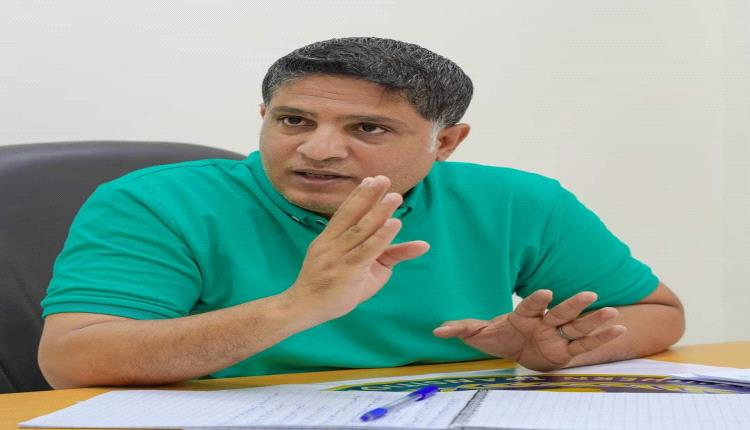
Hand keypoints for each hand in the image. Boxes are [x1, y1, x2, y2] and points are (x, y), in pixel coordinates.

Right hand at [286, 175, 429, 323]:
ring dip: (379, 211)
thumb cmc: (333, 287)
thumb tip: (422, 245)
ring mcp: (337, 256)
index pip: (345, 212)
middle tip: (384, 179)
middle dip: (369, 195)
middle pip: (352, 214)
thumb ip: (388, 253)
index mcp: (329, 238)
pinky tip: (394, 224)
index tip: (372, 179)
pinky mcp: (347, 271)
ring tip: (395, 197)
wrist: (304, 307)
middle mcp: (331, 243)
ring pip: (360, 229)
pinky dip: (381, 236)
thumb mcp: (359, 267)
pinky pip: (366, 250)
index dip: (359, 195)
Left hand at [433, 290, 626, 370]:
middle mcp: (544, 322)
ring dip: (595, 320)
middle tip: (590, 294)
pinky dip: (602, 338)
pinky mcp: (566, 350)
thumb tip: (438, 330)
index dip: (538, 299)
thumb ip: (462, 329)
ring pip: (578, 326)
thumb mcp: (478, 335)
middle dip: (574, 304)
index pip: (531, 305)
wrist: (514, 349)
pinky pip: (585, 344)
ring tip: (612, 312)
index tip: (547, 292)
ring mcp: (557, 335)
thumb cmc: (498, 337)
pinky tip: (621, 328)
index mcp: (523, 315)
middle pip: (561, 312)